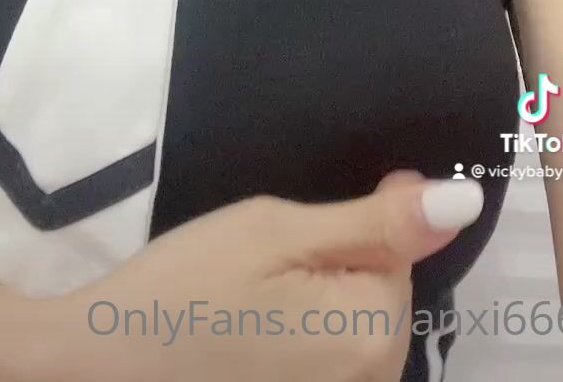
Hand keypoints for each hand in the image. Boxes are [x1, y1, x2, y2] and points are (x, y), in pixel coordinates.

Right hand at [36, 170, 482, 381]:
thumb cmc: (184, 285)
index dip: (350, 225)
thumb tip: (462, 200)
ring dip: (316, 304)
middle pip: (379, 297)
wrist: (100, 363)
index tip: (288, 225)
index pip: (398, 254)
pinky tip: (247, 332)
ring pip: (354, 330)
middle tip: (257, 267)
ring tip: (248, 300)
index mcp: (370, 337)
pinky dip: (299, 338)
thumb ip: (375, 220)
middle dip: (334, 269)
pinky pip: (327, 361)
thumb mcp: (275, 231)